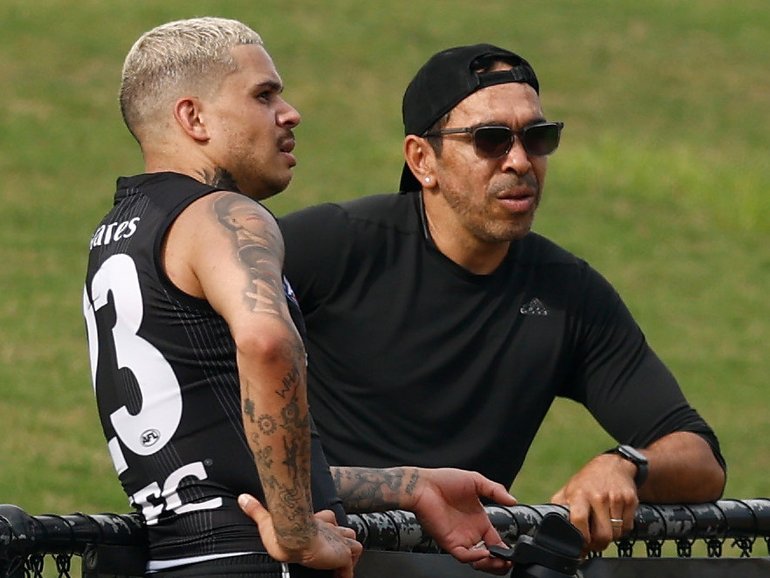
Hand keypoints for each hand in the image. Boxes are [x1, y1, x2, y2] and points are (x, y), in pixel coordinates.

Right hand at [238, 494, 361, 577]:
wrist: (293, 536)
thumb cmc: (282, 529)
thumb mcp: (267, 520)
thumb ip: (256, 509)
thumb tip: (243, 498)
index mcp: (316, 522)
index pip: (329, 519)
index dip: (329, 524)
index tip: (326, 529)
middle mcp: (330, 531)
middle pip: (345, 531)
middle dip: (343, 540)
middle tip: (335, 551)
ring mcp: (337, 542)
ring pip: (354, 544)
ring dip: (349, 554)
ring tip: (340, 564)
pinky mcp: (341, 555)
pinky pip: (351, 566)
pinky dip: (347, 573)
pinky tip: (340, 577)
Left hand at [409, 468, 516, 574]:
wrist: (423, 485)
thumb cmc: (445, 481)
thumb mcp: (476, 481)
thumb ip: (496, 490)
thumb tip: (513, 501)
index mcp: (479, 520)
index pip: (496, 542)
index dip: (505, 549)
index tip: (514, 552)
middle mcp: (471, 532)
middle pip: (489, 556)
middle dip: (500, 563)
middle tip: (508, 562)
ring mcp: (460, 538)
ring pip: (477, 561)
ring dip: (490, 564)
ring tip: (500, 561)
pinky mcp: (449, 542)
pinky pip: (464, 555)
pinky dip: (475, 557)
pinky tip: (484, 552)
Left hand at [550, 453, 638, 552]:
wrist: (613, 465)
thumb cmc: (587, 481)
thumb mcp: (568, 490)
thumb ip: (559, 507)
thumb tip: (550, 526)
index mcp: (579, 495)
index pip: (579, 520)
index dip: (581, 538)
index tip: (581, 544)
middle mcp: (598, 496)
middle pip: (603, 535)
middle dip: (598, 544)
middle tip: (594, 542)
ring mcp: (616, 498)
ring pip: (616, 534)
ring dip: (611, 536)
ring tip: (604, 526)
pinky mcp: (630, 500)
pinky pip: (628, 527)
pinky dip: (622, 529)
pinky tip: (615, 519)